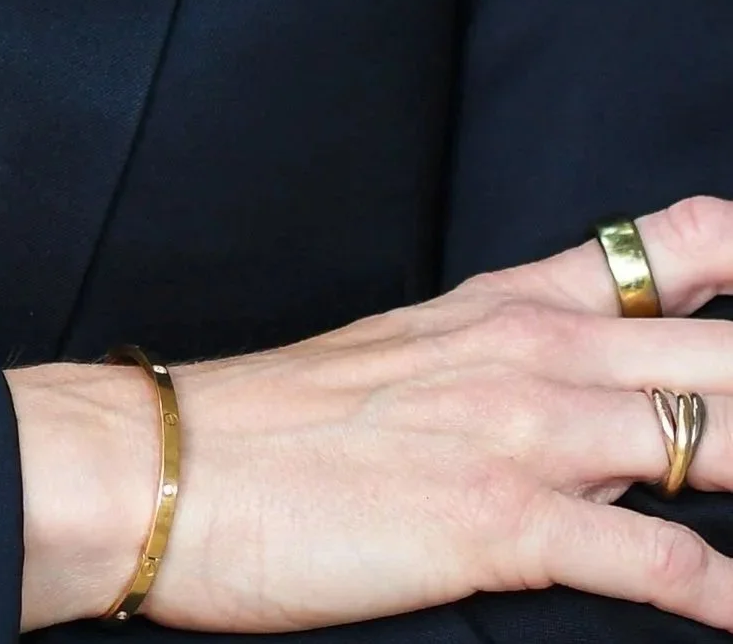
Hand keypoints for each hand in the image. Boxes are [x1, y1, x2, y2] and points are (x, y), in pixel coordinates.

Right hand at [10, 195, 732, 630]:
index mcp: (512, 302)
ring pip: (711, 435)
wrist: (165, 458)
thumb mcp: (406, 348)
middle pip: (726, 350)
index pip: (671, 246)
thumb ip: (504, 347)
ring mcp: (524, 433)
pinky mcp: (501, 524)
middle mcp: (536, 352)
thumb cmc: (277, 421)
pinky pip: (653, 560)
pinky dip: (725, 595)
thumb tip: (578, 369)